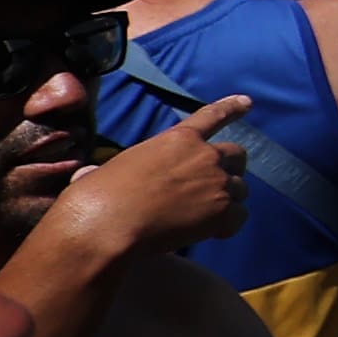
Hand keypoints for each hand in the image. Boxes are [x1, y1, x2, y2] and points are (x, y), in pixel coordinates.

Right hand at [57, 102, 247, 254]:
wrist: (104, 225)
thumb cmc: (94, 199)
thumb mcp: (105, 170)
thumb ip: (114, 169)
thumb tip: (89, 174)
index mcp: (177, 140)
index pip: (211, 117)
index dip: (231, 108)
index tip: (247, 102)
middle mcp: (203, 155)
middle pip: (237, 156)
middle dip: (228, 170)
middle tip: (212, 188)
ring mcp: (216, 182)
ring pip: (240, 188)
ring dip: (227, 200)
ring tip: (202, 217)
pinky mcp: (221, 211)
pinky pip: (239, 217)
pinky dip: (227, 225)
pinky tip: (211, 233)